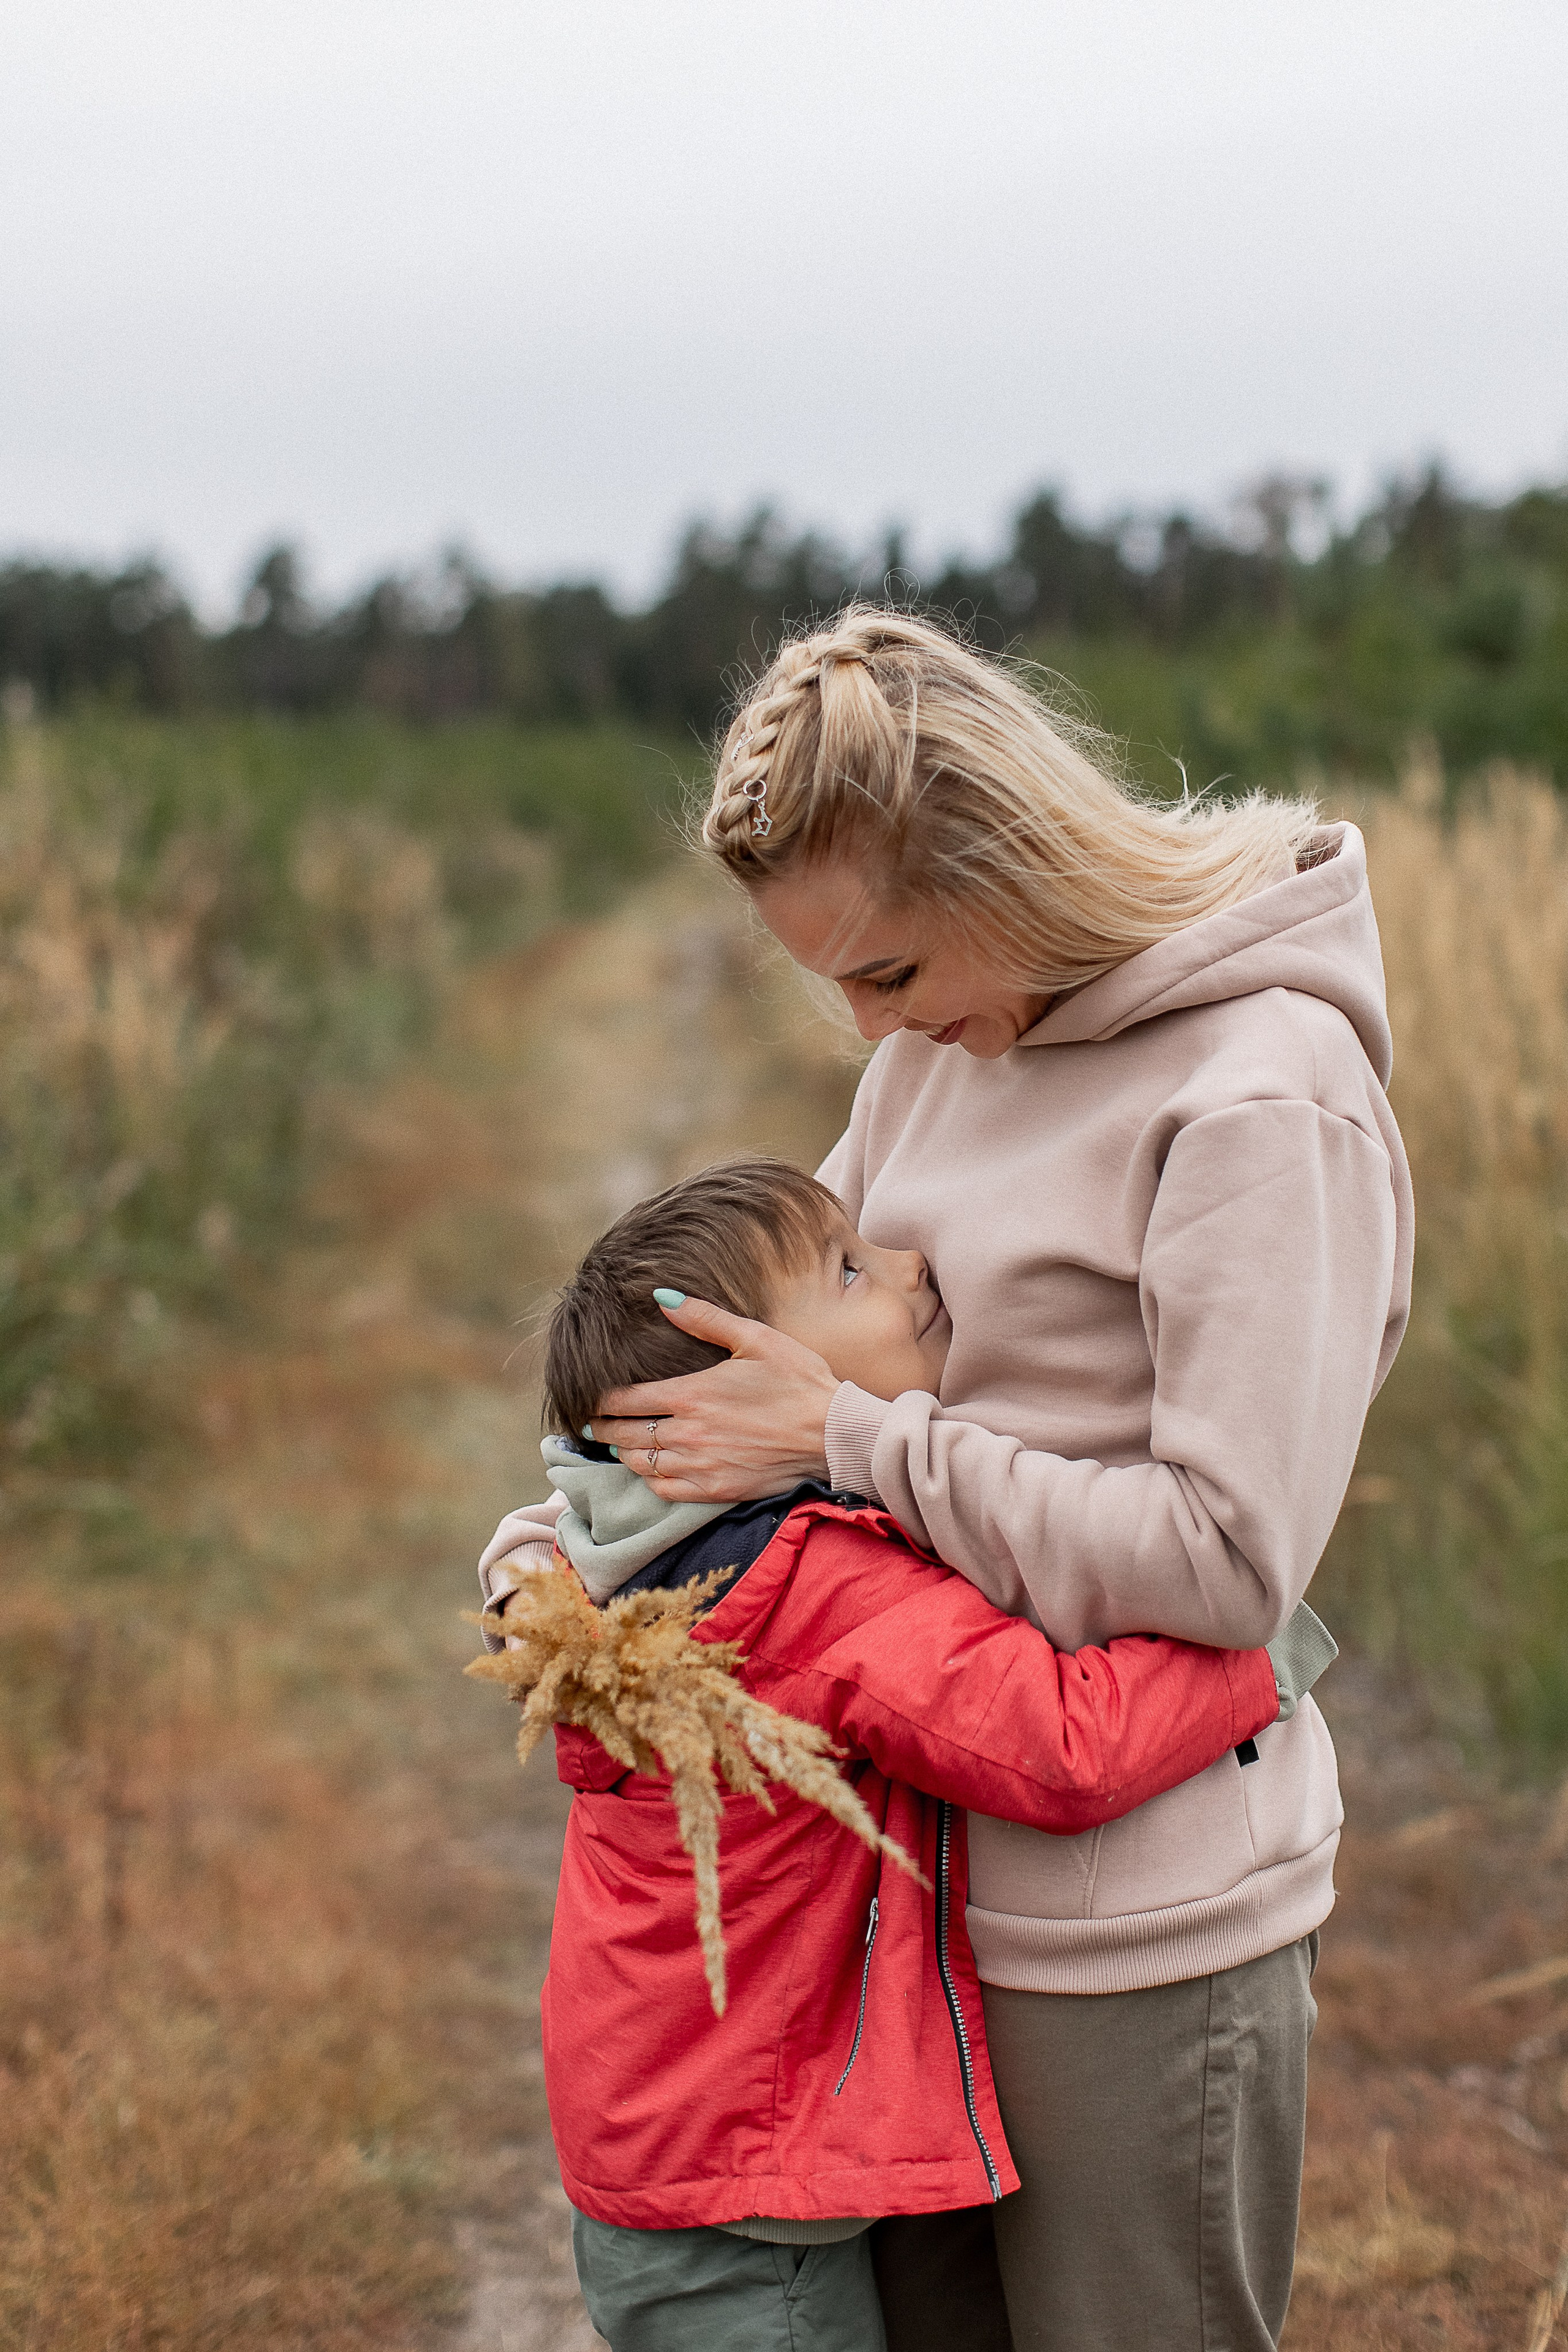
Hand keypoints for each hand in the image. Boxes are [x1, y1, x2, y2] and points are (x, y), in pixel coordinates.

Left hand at [588, 1295, 838, 1502]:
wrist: (832, 1433)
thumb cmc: (798, 1381)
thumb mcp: (755, 1338)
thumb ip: (704, 1318)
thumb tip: (661, 1296)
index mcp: (692, 1394)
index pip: (626, 1399)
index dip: (600, 1400)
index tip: (589, 1399)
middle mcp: (688, 1432)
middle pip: (624, 1434)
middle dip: (601, 1428)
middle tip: (589, 1425)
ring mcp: (700, 1465)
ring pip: (640, 1464)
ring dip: (622, 1454)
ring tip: (615, 1445)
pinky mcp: (715, 1489)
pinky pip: (664, 1491)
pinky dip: (649, 1480)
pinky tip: (649, 1470)